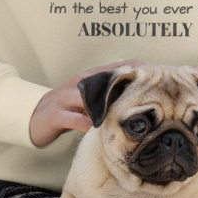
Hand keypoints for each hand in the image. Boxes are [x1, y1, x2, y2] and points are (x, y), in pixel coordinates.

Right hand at [30, 59, 146, 146]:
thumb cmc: (69, 109)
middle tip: (153, 94)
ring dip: (109, 104)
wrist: (34, 117)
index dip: (142, 71)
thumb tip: (144, 97)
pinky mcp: (56, 114)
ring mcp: (67, 97)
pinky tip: (97, 130)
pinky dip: (85, 124)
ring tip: (129, 111)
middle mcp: (81, 83)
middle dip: (131, 84)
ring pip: (90, 96)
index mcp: (93, 78)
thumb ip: (114, 96)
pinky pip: (72, 118)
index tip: (163, 77)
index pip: (121, 67)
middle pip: (109, 78)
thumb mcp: (93, 100)